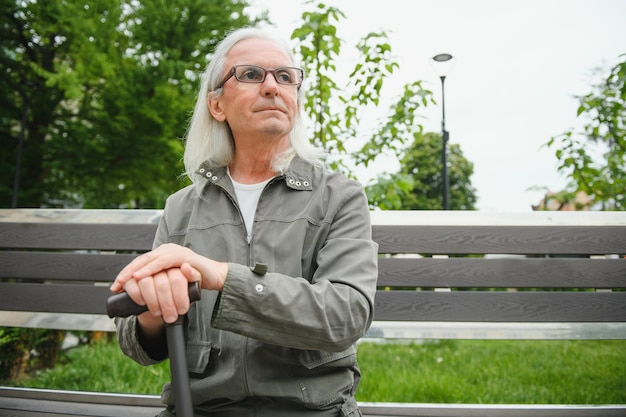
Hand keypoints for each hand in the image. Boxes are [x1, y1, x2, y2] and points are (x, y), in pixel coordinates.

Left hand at [110, 243, 227, 323]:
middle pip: (142, 260)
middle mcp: (167, 250)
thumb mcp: (172, 282)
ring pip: (150, 259)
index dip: (127, 273)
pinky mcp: (183, 257)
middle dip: (128, 273)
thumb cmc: (193, 281)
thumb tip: (140, 291)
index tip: (116, 286)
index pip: (141, 263)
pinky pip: (163, 262)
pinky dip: (150, 269)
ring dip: (136, 271)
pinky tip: (141, 276)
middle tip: (117, 284)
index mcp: (163, 255)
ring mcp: (175, 252)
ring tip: (126, 280)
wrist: (215, 277)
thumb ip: (160, 283)